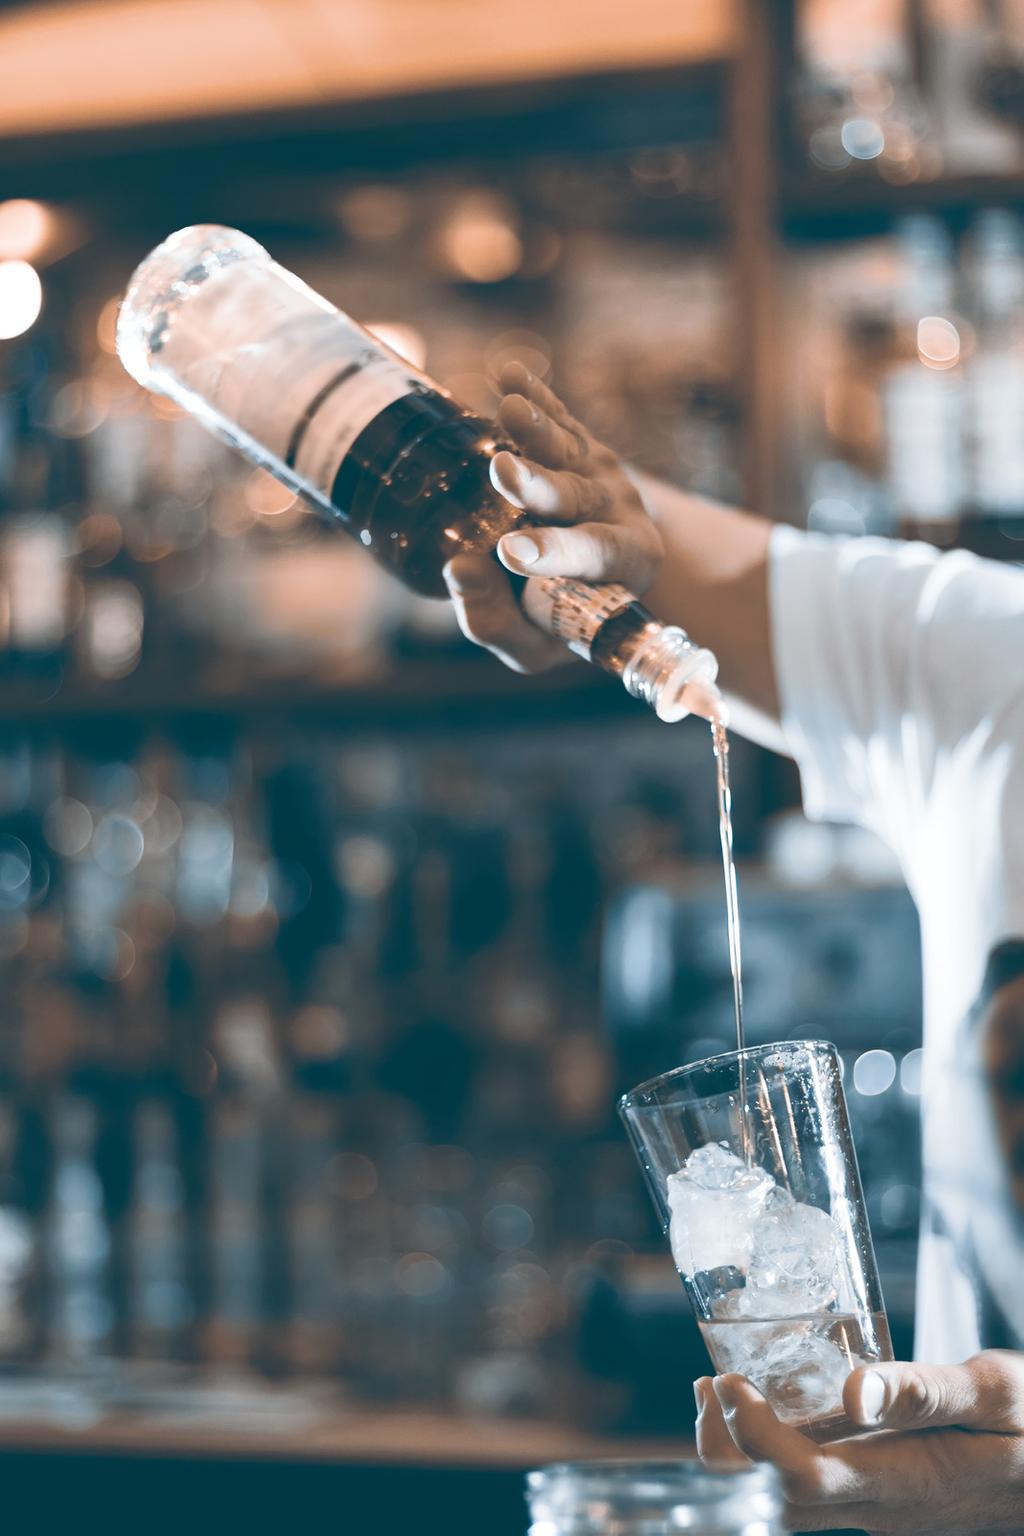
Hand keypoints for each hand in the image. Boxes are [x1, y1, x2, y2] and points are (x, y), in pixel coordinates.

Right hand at [442, 361, 663, 672]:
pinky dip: (536, 398)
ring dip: (537, 430)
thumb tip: (460, 571)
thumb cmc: (554, 617)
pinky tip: (512, 375)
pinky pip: (559, 420)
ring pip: (569, 451)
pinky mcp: (579, 447)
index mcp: (626, 567)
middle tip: (504, 472)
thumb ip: (496, 623)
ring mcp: (599, 475)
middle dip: (540, 486)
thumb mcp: (530, 643)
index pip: (593, 558)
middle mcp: (620, 514)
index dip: (554, 553)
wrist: (590, 571)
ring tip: (509, 409)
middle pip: (579, 498)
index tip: (510, 552)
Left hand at [694, 1352, 1023, 1533]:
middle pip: (781, 1500)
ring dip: (747, 1452)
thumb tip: (855, 1391)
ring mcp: (887, 1511)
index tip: (727, 1382)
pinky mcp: (890, 1500)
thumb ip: (928, 1393)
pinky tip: (776, 1403)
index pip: (803, 1480)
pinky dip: (779, 1449)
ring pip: (795, 1501)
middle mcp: (888, 1509)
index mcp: (911, 1482)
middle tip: (709, 1384)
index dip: (751, 1437)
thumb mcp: (997, 1393)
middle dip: (729, 1448)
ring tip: (722, 1390)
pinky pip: (819, 1488)